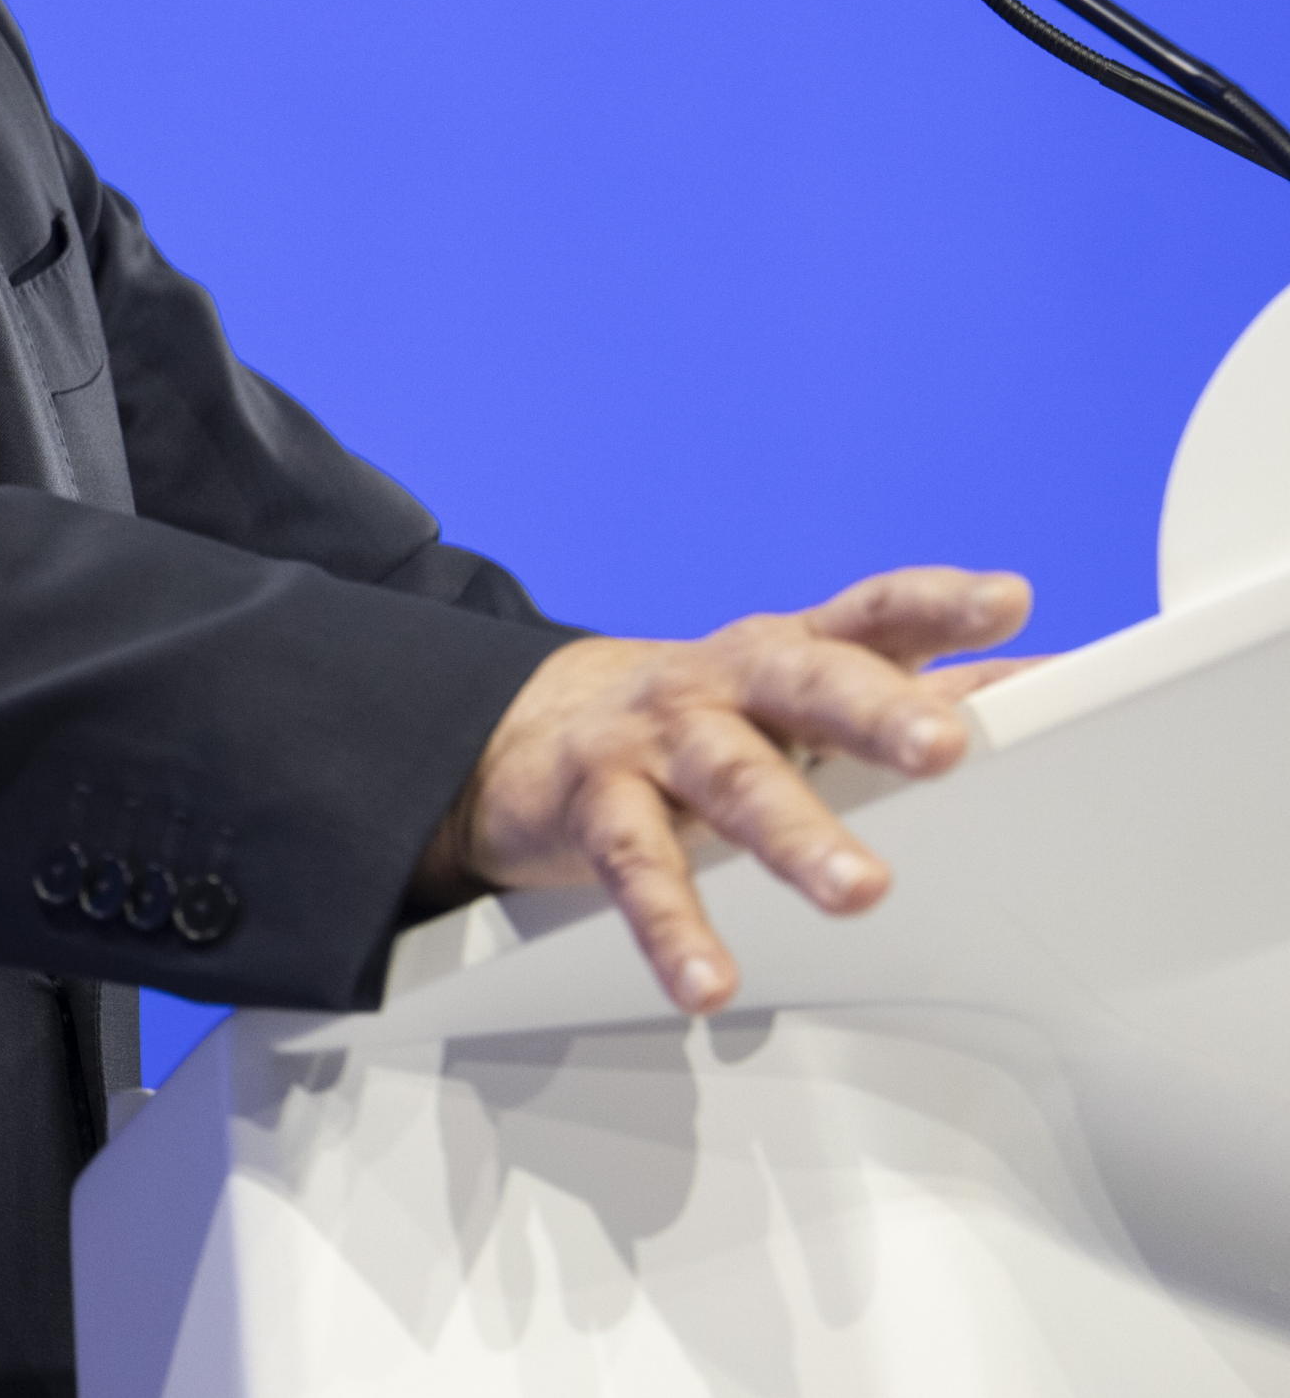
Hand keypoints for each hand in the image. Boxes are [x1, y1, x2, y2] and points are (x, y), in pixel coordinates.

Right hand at [422, 566, 1037, 1014]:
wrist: (530, 736)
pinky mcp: (597, 806)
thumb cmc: (707, 716)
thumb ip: (923, 684)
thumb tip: (1054, 680)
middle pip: (803, 685)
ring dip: (796, 836)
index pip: (872, 615)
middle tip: (939, 746)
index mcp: (789, 652)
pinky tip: (708, 981)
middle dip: (873, 712)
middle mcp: (725, 682)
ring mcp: (657, 740)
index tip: (1005, 603)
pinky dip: (673, 927)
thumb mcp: (804, 689)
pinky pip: (638, 868)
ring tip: (859, 891)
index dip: (939, 605)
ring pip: (730, 780)